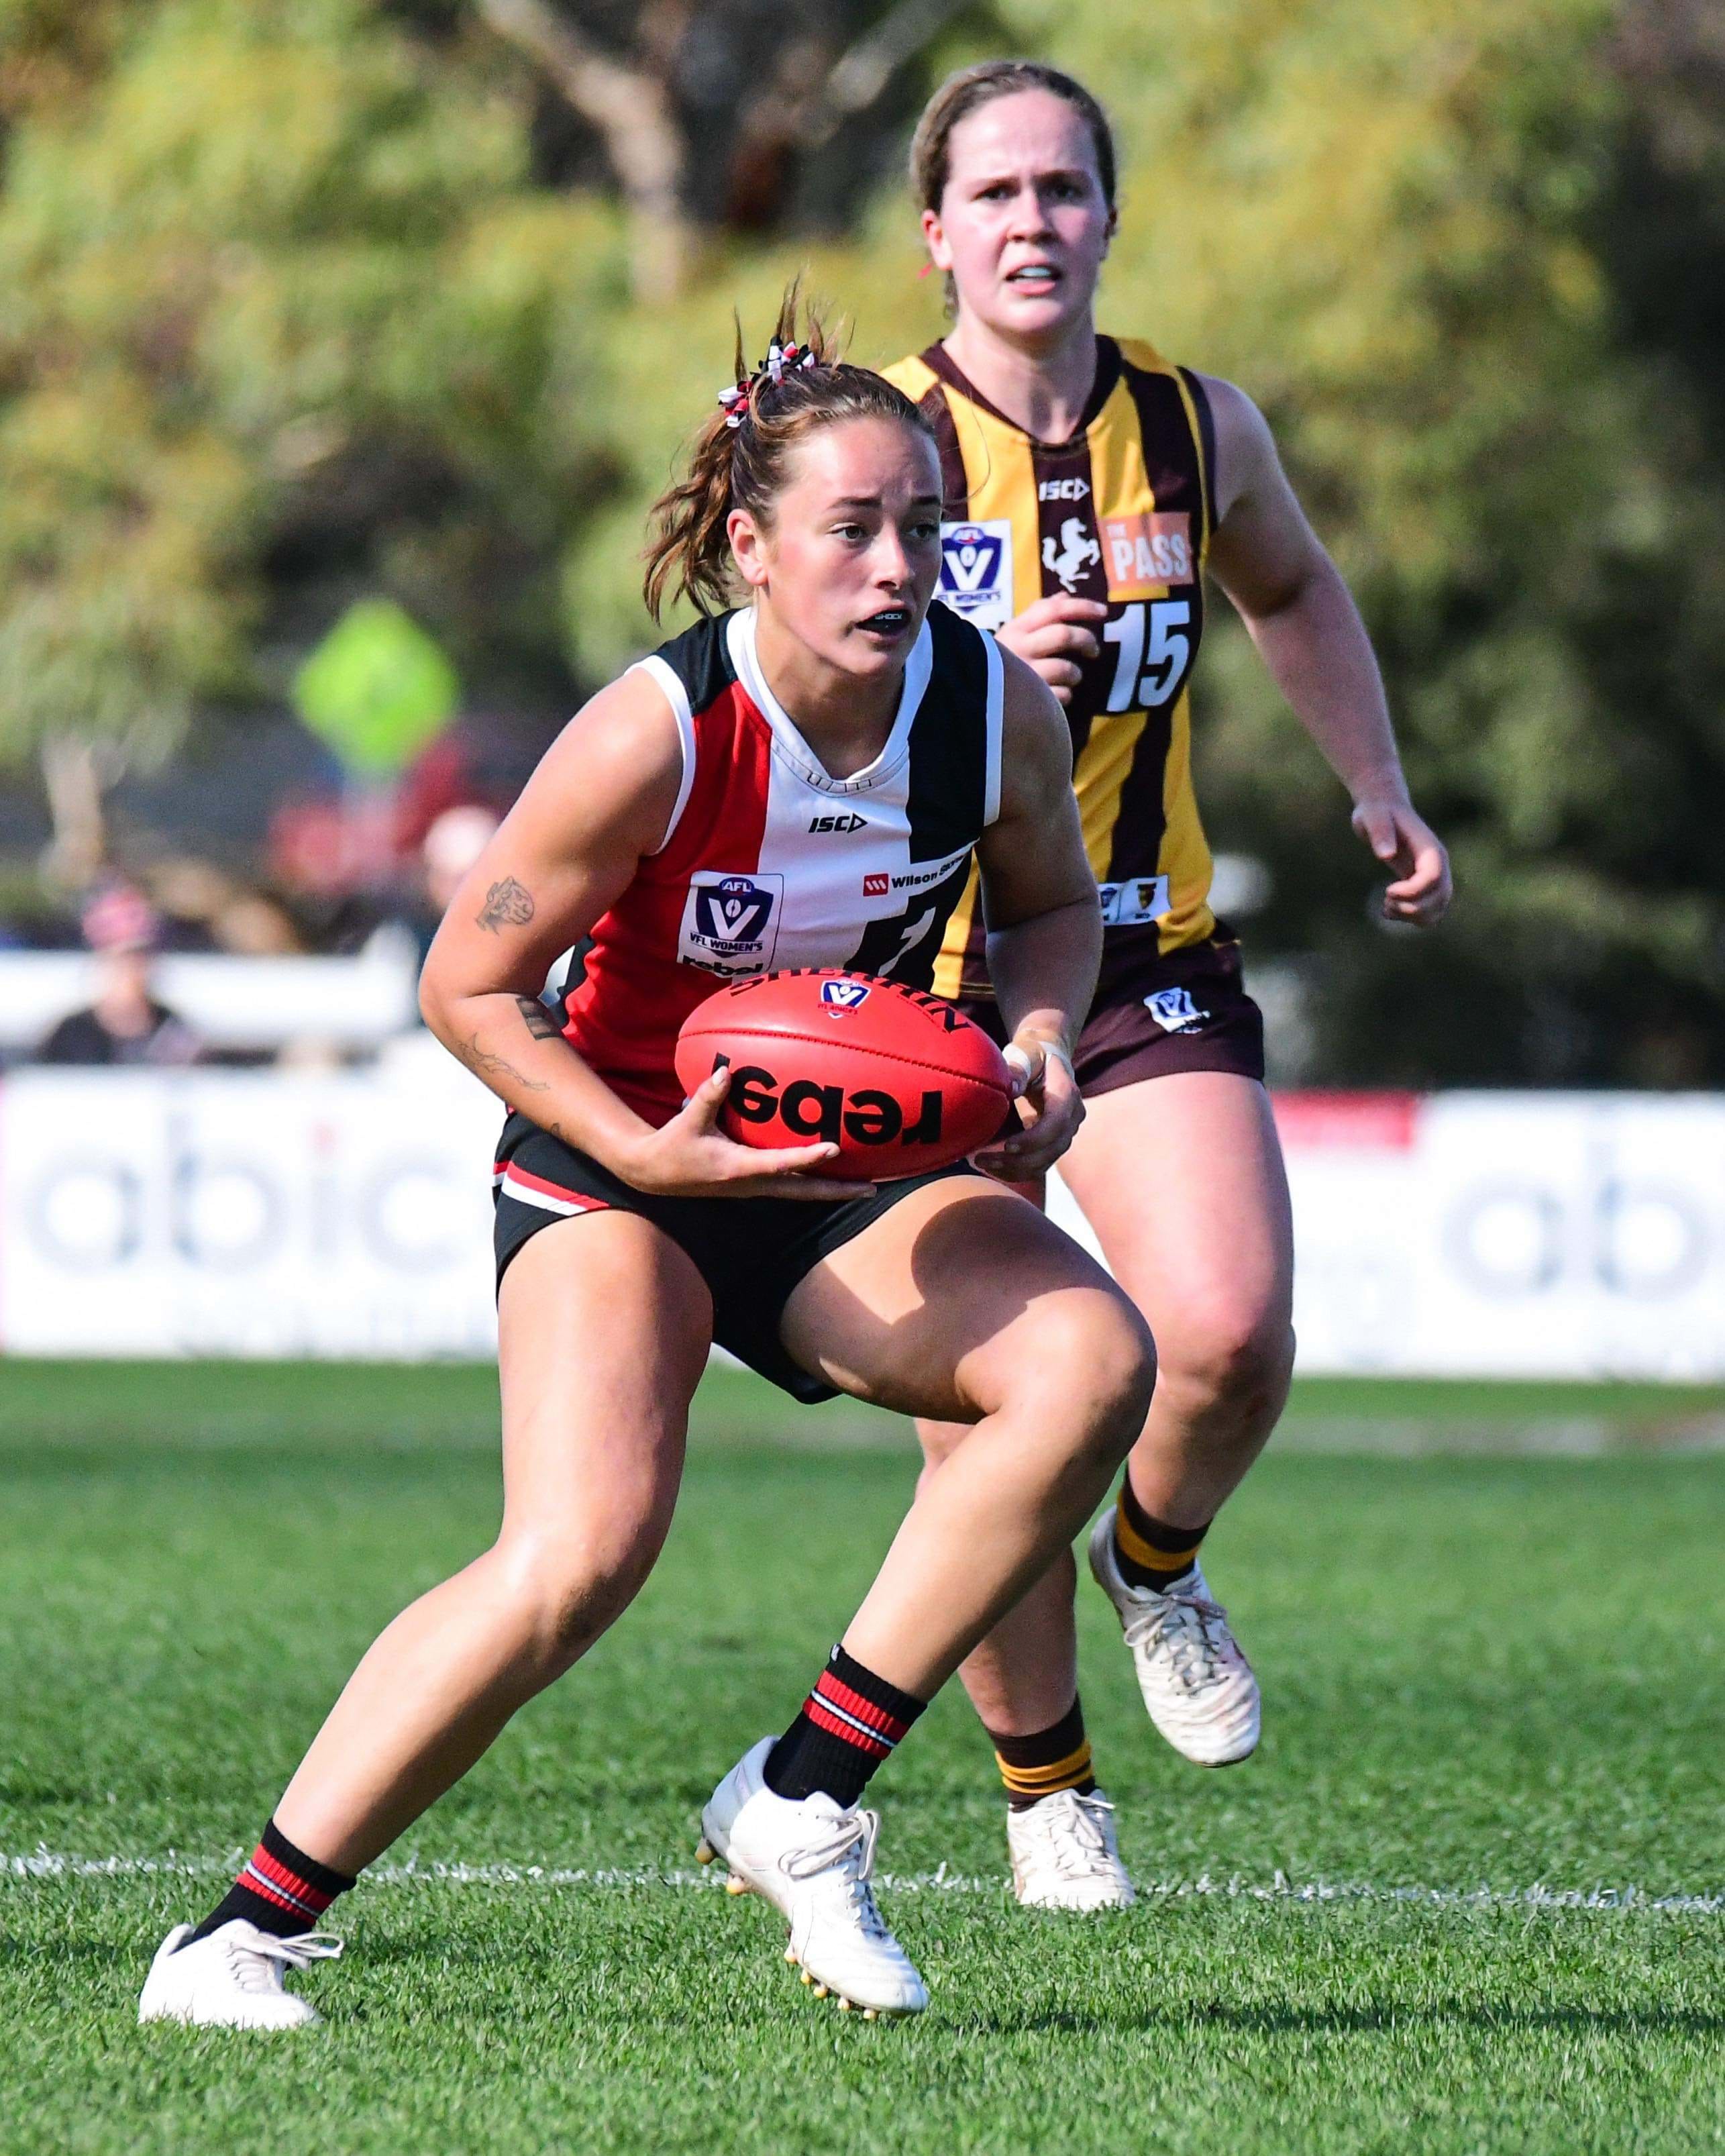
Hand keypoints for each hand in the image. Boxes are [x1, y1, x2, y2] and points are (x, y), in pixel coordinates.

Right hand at [617, 1067, 858, 1200]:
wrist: (655, 1174)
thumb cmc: (673, 1146)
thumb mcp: (688, 1120)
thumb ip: (707, 1096)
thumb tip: (726, 1070)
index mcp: (739, 1169)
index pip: (781, 1164)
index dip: (808, 1158)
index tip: (835, 1149)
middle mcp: (753, 1184)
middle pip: (804, 1191)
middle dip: (838, 1191)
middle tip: (872, 1190)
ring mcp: (756, 1188)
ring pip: (801, 1192)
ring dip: (832, 1190)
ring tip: (865, 1186)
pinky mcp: (754, 1185)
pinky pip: (791, 1184)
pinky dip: (813, 1180)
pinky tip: (832, 1172)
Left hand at [971, 1035, 1083, 1181]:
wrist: (1046, 1058)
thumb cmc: (1033, 1054)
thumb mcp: (1026, 1053)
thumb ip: (1019, 1067)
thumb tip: (1010, 1087)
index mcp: (1067, 1094)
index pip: (1057, 1123)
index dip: (1034, 1139)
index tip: (1007, 1146)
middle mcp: (1071, 1118)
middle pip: (1051, 1149)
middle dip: (1017, 1161)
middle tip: (981, 1160)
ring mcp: (1064, 1134)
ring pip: (1044, 1162)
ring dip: (1013, 1170)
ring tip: (981, 1163)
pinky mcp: (1053, 1143)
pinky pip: (1038, 1166)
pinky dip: (1016, 1172)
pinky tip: (991, 1168)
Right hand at [997, 596, 1107, 705]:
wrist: (970, 698)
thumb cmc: (997, 662)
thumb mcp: (1012, 633)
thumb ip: (1037, 614)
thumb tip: (1063, 595)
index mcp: (1015, 629)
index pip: (1052, 609)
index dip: (1082, 607)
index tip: (1103, 612)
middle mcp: (1018, 649)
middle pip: (1063, 635)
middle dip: (1086, 640)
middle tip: (1094, 650)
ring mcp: (1023, 676)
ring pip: (1065, 668)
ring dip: (1075, 674)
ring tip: (1071, 678)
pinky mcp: (1027, 702)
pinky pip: (1060, 696)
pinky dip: (1065, 696)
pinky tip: (1058, 697)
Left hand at [1351, 797, 1451, 925]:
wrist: (1384, 809)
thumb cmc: (1377, 812)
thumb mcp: (1372, 816)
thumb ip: (1380, 831)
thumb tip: (1386, 855)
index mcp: (1429, 848)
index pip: (1433, 877)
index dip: (1412, 891)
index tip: (1387, 891)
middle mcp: (1438, 863)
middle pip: (1440, 897)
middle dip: (1412, 907)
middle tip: (1385, 901)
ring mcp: (1434, 875)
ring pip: (1438, 908)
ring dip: (1413, 916)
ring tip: (1386, 907)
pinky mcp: (1424, 884)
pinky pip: (1429, 911)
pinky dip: (1412, 918)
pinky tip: (1388, 910)